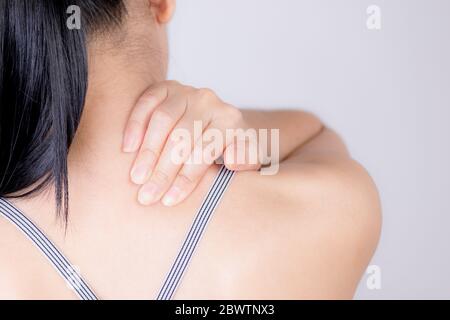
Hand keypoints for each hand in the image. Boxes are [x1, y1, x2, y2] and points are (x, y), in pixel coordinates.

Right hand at [122, 81, 260, 206]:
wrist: (214, 118)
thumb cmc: (227, 146)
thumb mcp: (245, 154)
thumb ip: (247, 159)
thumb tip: (233, 162)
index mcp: (230, 119)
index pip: (205, 150)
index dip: (186, 178)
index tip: (169, 201)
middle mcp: (209, 101)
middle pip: (182, 137)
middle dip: (163, 170)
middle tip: (147, 196)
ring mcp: (186, 92)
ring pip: (163, 120)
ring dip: (147, 151)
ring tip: (136, 178)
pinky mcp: (165, 88)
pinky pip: (146, 103)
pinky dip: (135, 125)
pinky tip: (127, 149)